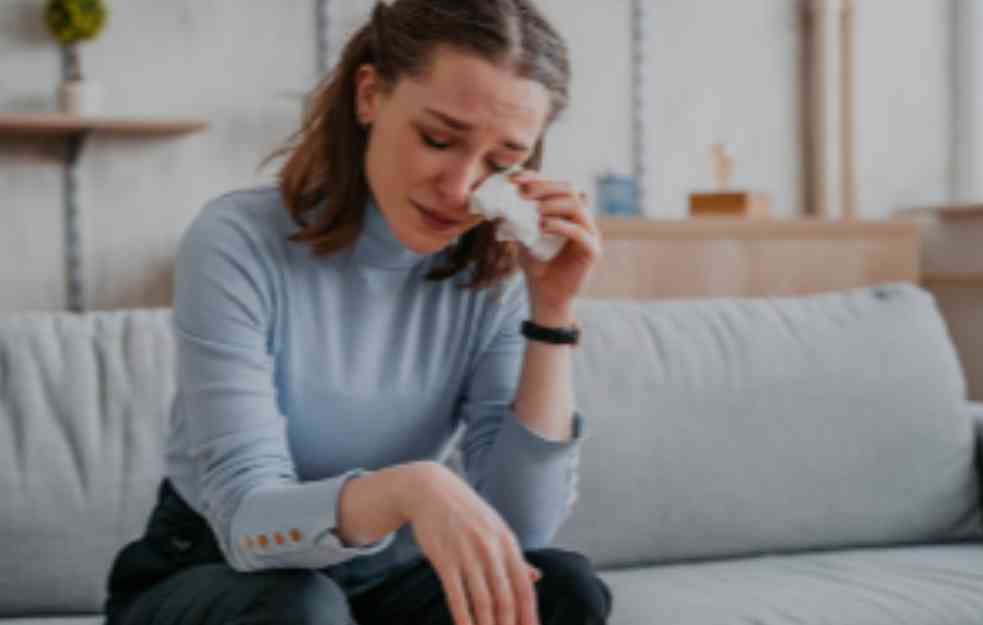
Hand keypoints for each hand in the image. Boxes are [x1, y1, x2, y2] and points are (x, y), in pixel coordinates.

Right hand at [401, 462, 540, 624]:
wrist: (431, 490)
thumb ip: (514, 556)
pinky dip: (463, 618)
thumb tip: (536, 577)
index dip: (529, 615)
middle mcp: (491, 549)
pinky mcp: (444, 558)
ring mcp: (467, 554)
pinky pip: (456, 595)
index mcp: (508, 543)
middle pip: (505, 598)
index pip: (524, 587)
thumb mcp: (496, 528)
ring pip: (482, 601)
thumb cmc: (467, 512)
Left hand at [508, 170, 602, 315]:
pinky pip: (579, 232)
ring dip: (553, 204)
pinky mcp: (592, 251)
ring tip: (534, 211)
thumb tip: (502, 195)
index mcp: (566, 212)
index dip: (537, 178)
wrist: (545, 296)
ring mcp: (589, 234)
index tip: (515, 179)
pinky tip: (542, 227)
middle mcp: (581, 219)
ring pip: (576, 206)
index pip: (556, 186)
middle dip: (545, 187)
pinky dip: (560, 226)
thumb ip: (519, 217)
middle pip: (569, 189)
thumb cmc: (536, 265)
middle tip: (523, 192)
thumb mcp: (523, 236)